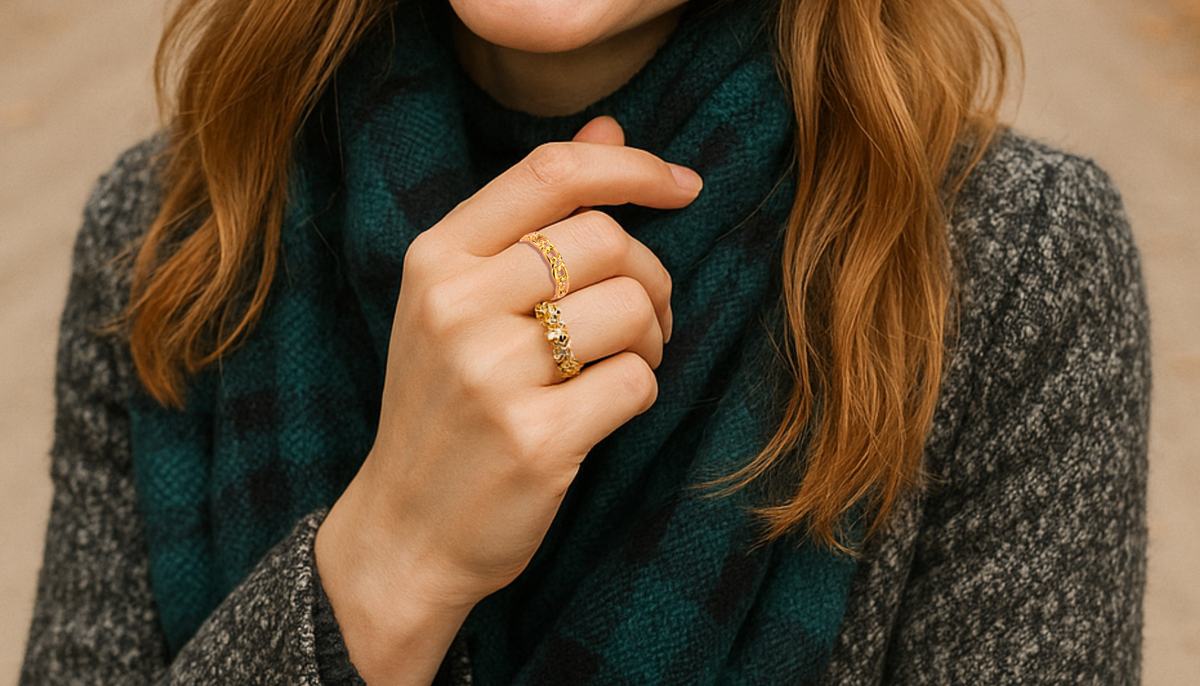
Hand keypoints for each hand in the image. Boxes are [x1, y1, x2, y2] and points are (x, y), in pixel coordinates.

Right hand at [315, 117, 701, 683]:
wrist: (405, 531)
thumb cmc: (444, 406)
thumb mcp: (460, 301)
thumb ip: (531, 214)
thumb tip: (608, 127)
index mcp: (436, 259)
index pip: (549, 171)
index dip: (631, 166)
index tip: (683, 185)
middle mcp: (456, 305)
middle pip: (606, 240)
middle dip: (651, 276)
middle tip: (645, 320)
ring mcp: (491, 373)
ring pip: (633, 308)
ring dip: (653, 339)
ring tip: (624, 365)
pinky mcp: (535, 437)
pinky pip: (638, 381)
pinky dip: (641, 391)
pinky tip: (606, 410)